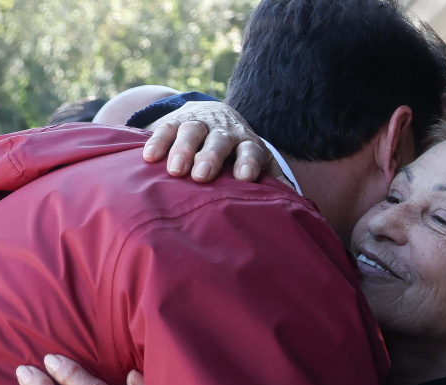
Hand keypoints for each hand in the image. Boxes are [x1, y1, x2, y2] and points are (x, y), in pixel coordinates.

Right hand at [143, 101, 284, 183]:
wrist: (216, 114)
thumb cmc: (238, 155)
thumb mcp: (259, 165)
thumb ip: (273, 184)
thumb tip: (295, 209)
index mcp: (248, 144)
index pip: (251, 150)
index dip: (249, 162)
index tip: (245, 177)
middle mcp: (225, 132)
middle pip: (220, 140)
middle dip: (211, 157)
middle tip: (203, 175)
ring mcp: (200, 124)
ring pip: (192, 131)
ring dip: (184, 149)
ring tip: (176, 170)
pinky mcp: (176, 122)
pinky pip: (166, 129)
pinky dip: (158, 142)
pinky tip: (150, 157)